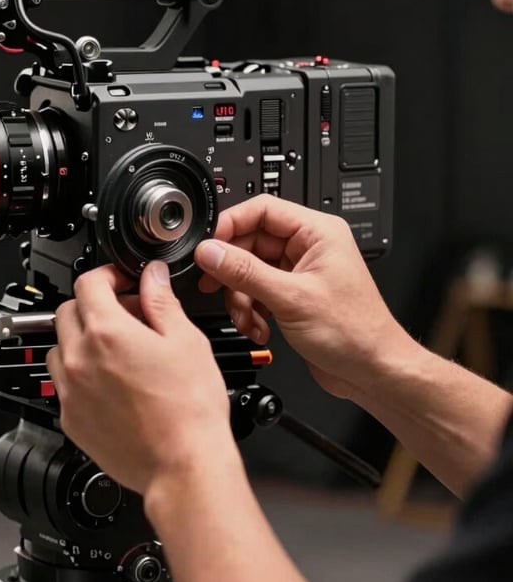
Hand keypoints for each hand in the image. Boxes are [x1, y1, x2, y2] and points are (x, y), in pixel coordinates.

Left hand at [46, 262, 234, 494]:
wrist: (183, 465)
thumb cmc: (189, 410)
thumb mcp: (186, 340)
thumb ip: (161, 301)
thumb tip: (152, 277)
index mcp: (107, 332)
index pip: (88, 283)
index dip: (107, 275)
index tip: (121, 281)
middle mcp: (79, 359)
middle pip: (67, 311)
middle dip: (94, 305)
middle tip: (125, 315)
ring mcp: (70, 391)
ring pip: (59, 348)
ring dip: (82, 340)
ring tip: (116, 351)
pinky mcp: (70, 419)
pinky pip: (64, 384)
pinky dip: (80, 374)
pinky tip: (111, 383)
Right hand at [194, 195, 404, 398]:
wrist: (373, 372)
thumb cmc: (355, 333)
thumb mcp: (290, 298)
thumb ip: (244, 272)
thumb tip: (211, 251)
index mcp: (317, 232)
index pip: (262, 209)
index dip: (231, 224)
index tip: (209, 245)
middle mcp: (308, 248)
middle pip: (250, 242)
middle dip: (232, 270)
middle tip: (214, 284)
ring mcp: (299, 272)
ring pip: (249, 270)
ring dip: (240, 296)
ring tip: (245, 317)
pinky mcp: (292, 296)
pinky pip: (256, 291)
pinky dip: (250, 310)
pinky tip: (258, 327)